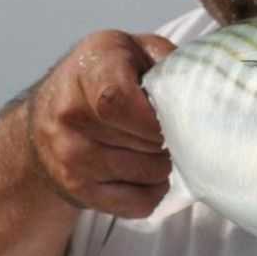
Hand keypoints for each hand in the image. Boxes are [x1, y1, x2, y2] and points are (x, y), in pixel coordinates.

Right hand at [27, 30, 175, 216]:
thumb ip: (170, 62)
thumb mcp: (137, 50)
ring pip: (144, 174)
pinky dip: (154, 192)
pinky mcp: (76, 188)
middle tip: (169, 131)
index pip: (118, 102)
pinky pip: (137, 204)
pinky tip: (148, 174)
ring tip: (158, 149)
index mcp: (91, 67)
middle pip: (141, 142)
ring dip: (163, 165)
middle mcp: (69, 112)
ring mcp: (68, 154)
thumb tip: (206, 89)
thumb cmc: (108, 74)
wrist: (50, 109)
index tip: (168, 117)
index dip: (154, 118)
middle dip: (168, 139)